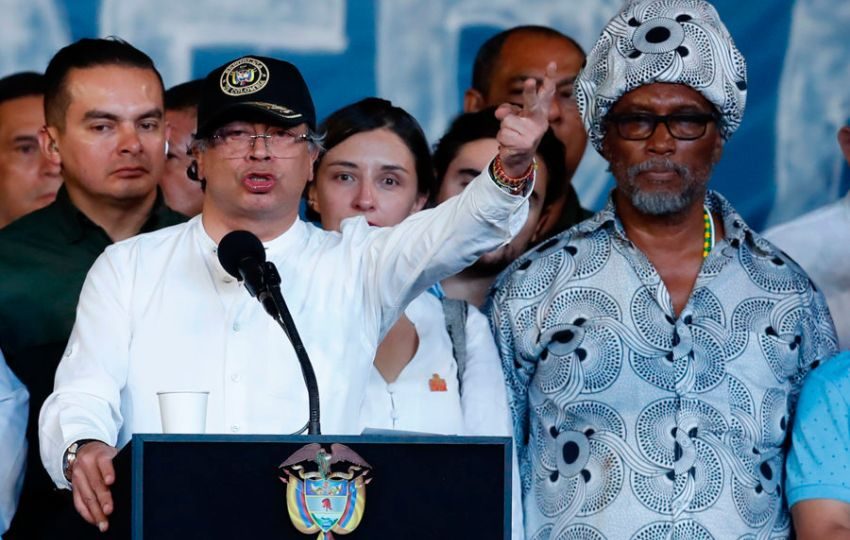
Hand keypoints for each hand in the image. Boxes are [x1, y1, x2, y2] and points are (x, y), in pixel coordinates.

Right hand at [69, 441, 117, 531]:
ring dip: (95, 512)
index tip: (111, 481)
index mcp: (99, 454)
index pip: (104, 462)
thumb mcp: (113, 454)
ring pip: (86, 496)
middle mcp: (86, 465)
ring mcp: (78, 477)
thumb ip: (119, 464)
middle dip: (103, 499)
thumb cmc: (105, 455)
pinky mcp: (73, 487)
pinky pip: (78, 502)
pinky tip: (94, 520)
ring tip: (104, 522)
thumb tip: (134, 478)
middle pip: (95, 484)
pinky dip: (87, 513)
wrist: (86, 450)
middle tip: (109, 511)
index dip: (108, 472)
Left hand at [494, 62, 556, 176]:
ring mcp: (533, 133)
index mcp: (540, 112)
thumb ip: (507, 111)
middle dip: (530, 91)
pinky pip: (503, 134)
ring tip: (512, 137)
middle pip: (531, 103)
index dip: (549, 78)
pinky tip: (510, 145)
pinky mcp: (524, 144)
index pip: (546, 93)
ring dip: (504, 129)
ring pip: (507, 121)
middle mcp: (539, 121)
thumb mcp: (513, 119)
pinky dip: (502, 140)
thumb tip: (500, 113)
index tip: (552, 63)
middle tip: (529, 81)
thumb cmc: (517, 133)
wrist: (519, 159)